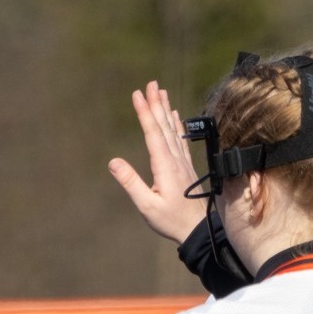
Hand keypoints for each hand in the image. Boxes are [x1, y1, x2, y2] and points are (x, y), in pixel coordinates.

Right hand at [109, 82, 205, 243]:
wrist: (198, 230)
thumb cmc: (171, 220)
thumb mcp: (147, 206)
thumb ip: (130, 183)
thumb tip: (113, 162)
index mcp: (164, 166)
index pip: (153, 133)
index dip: (145, 112)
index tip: (138, 94)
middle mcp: (175, 160)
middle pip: (164, 126)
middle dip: (156, 103)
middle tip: (151, 83)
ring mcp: (182, 162)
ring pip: (173, 130)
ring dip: (166, 109)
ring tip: (162, 92)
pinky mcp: (186, 167)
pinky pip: (180, 139)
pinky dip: (176, 125)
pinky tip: (175, 116)